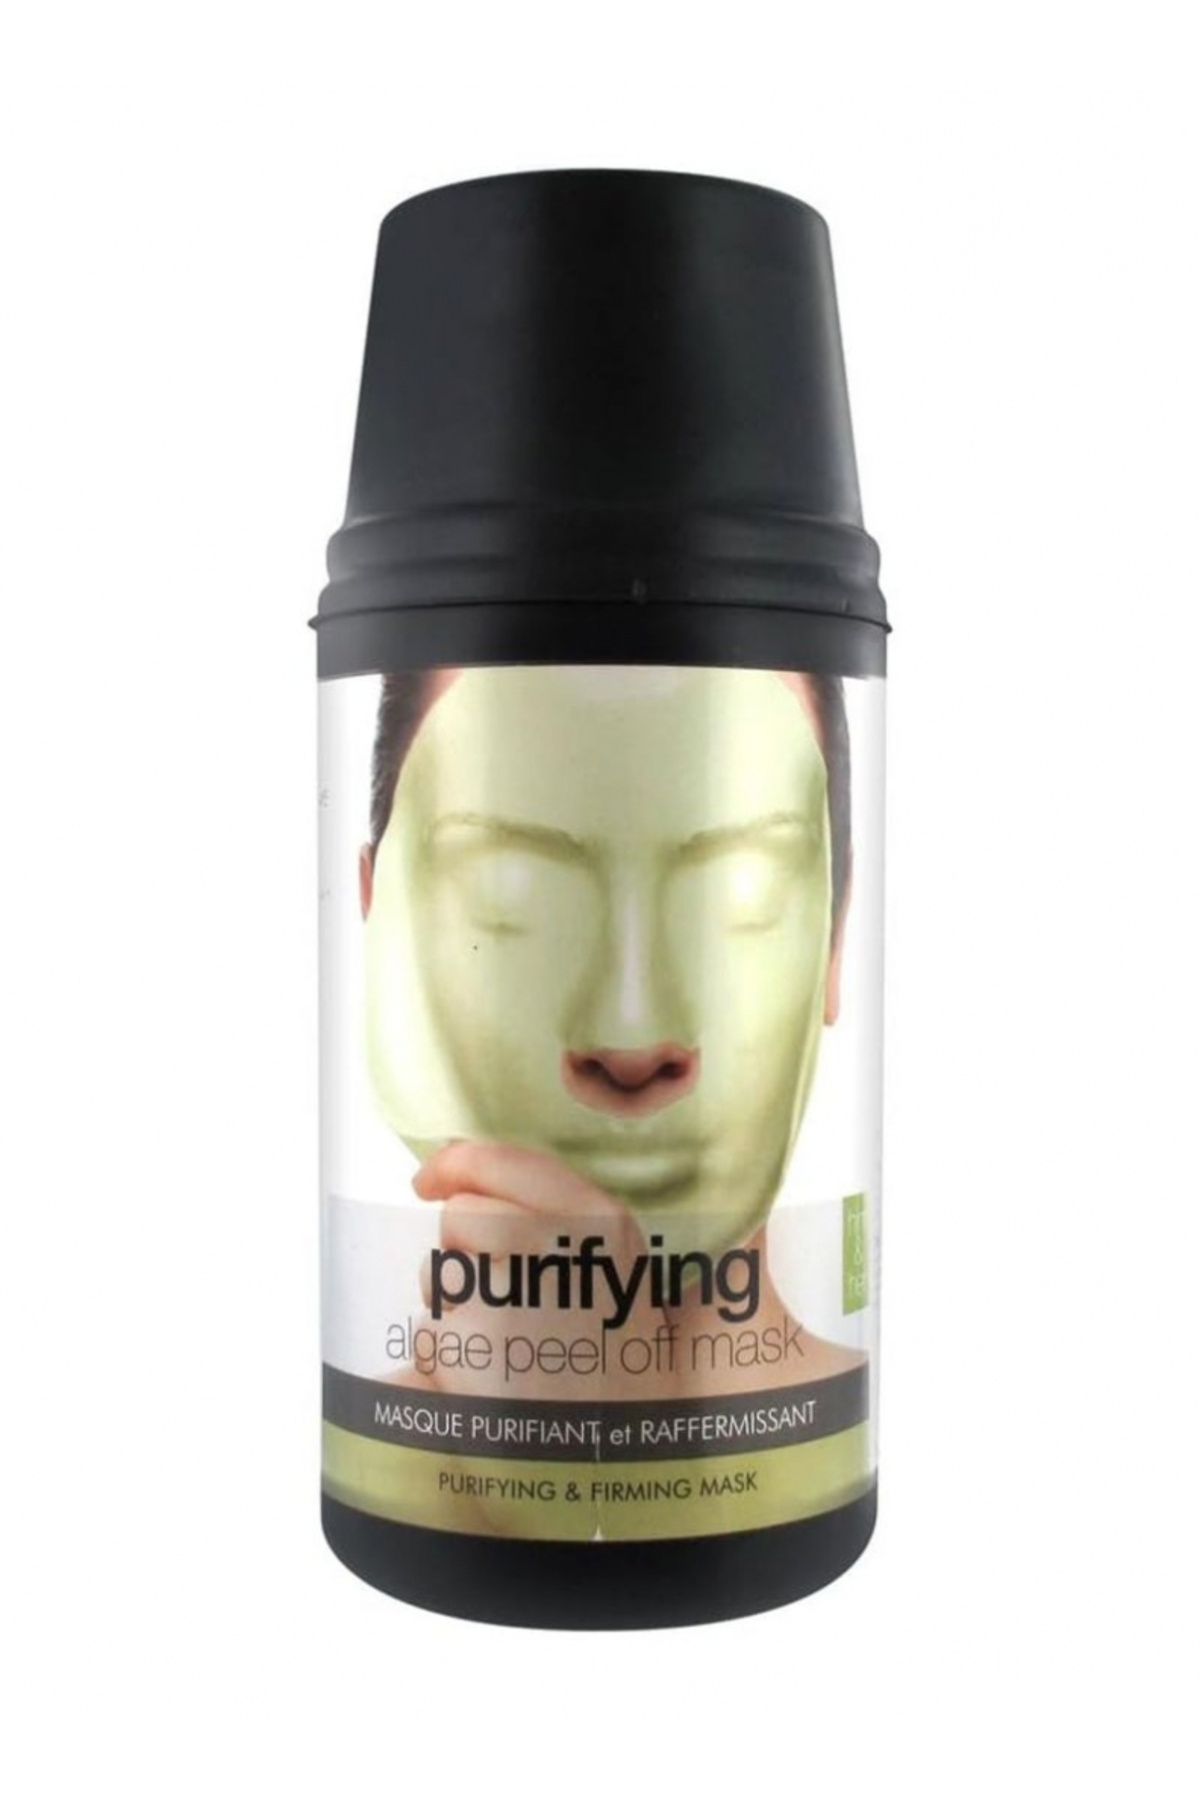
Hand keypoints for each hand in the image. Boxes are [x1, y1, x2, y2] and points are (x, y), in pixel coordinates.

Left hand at [408, 1137, 659, 1400]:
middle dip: (464, 1251)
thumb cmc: (615, 1362)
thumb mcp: (615, 1268)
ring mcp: (508, 1295)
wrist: (619, 1457)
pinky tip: (488, 1384)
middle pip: (461, 1214)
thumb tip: (456, 1167)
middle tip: (504, 1300)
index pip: (505, 1161)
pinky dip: (443, 1359)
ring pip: (436, 1272)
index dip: (456, 1162)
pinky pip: (427, 1332)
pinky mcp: (469, 1347)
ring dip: (452, 1306)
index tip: (428, 1179)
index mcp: (600, 1222)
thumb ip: (556, 1212)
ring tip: (505, 1349)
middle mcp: (555, 1248)